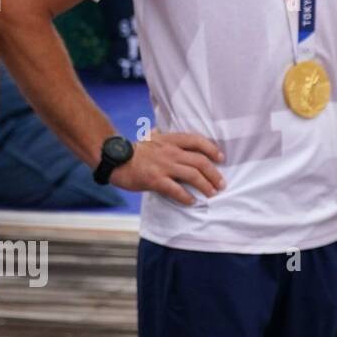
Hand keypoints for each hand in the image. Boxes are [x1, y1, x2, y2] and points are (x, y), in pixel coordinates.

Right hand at [111, 131, 225, 206]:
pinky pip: (175, 190)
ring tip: (212, 193)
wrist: (114, 159)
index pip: (197, 141)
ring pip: (192, 175)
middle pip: (200, 161)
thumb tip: (176, 135)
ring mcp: (163, 166)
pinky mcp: (155, 180)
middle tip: (221, 183)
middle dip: (214, 174)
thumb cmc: (136, 151)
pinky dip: (186, 197)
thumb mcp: (154, 137)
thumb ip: (168, 137)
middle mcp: (170, 151)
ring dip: (205, 185)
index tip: (221, 158)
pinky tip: (192, 201)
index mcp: (171, 140)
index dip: (212, 149)